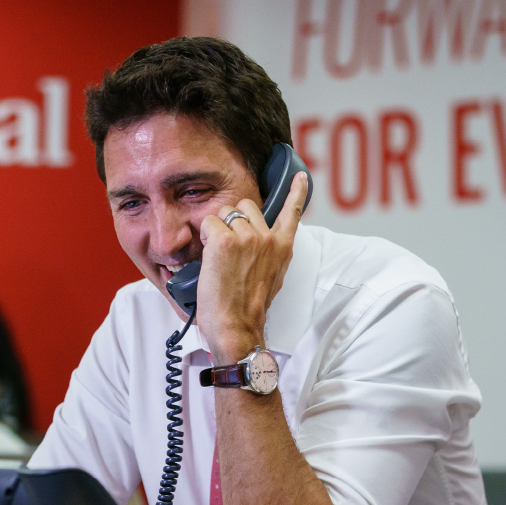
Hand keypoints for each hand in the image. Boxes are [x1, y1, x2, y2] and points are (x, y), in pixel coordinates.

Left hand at [196, 172, 308, 362]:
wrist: (238, 326)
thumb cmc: (250, 309)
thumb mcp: (272, 278)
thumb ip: (269, 255)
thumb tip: (258, 246)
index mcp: (282, 248)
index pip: (293, 212)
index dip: (297, 192)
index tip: (302, 177)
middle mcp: (268, 238)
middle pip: (246, 206)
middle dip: (233, 220)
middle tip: (228, 248)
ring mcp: (247, 238)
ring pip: (225, 213)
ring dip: (217, 229)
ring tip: (218, 257)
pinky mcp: (224, 241)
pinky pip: (208, 224)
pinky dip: (204, 238)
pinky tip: (209, 258)